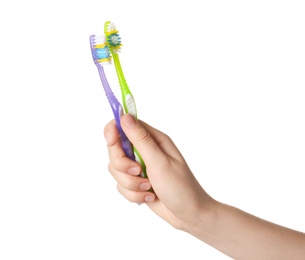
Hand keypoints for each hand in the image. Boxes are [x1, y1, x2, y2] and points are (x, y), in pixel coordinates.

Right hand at [104, 114, 214, 230]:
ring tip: (148, 187)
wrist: (188, 215)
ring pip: (116, 169)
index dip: (114, 131)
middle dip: (122, 165)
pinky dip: (133, 194)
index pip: (125, 125)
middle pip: (115, 149)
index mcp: (154, 140)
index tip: (111, 141)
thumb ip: (141, 140)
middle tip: (138, 171)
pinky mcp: (136, 182)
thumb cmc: (181, 187)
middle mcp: (145, 150)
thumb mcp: (160, 162)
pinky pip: (120, 185)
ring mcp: (139, 167)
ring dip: (130, 183)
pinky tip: (149, 196)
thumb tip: (125, 117)